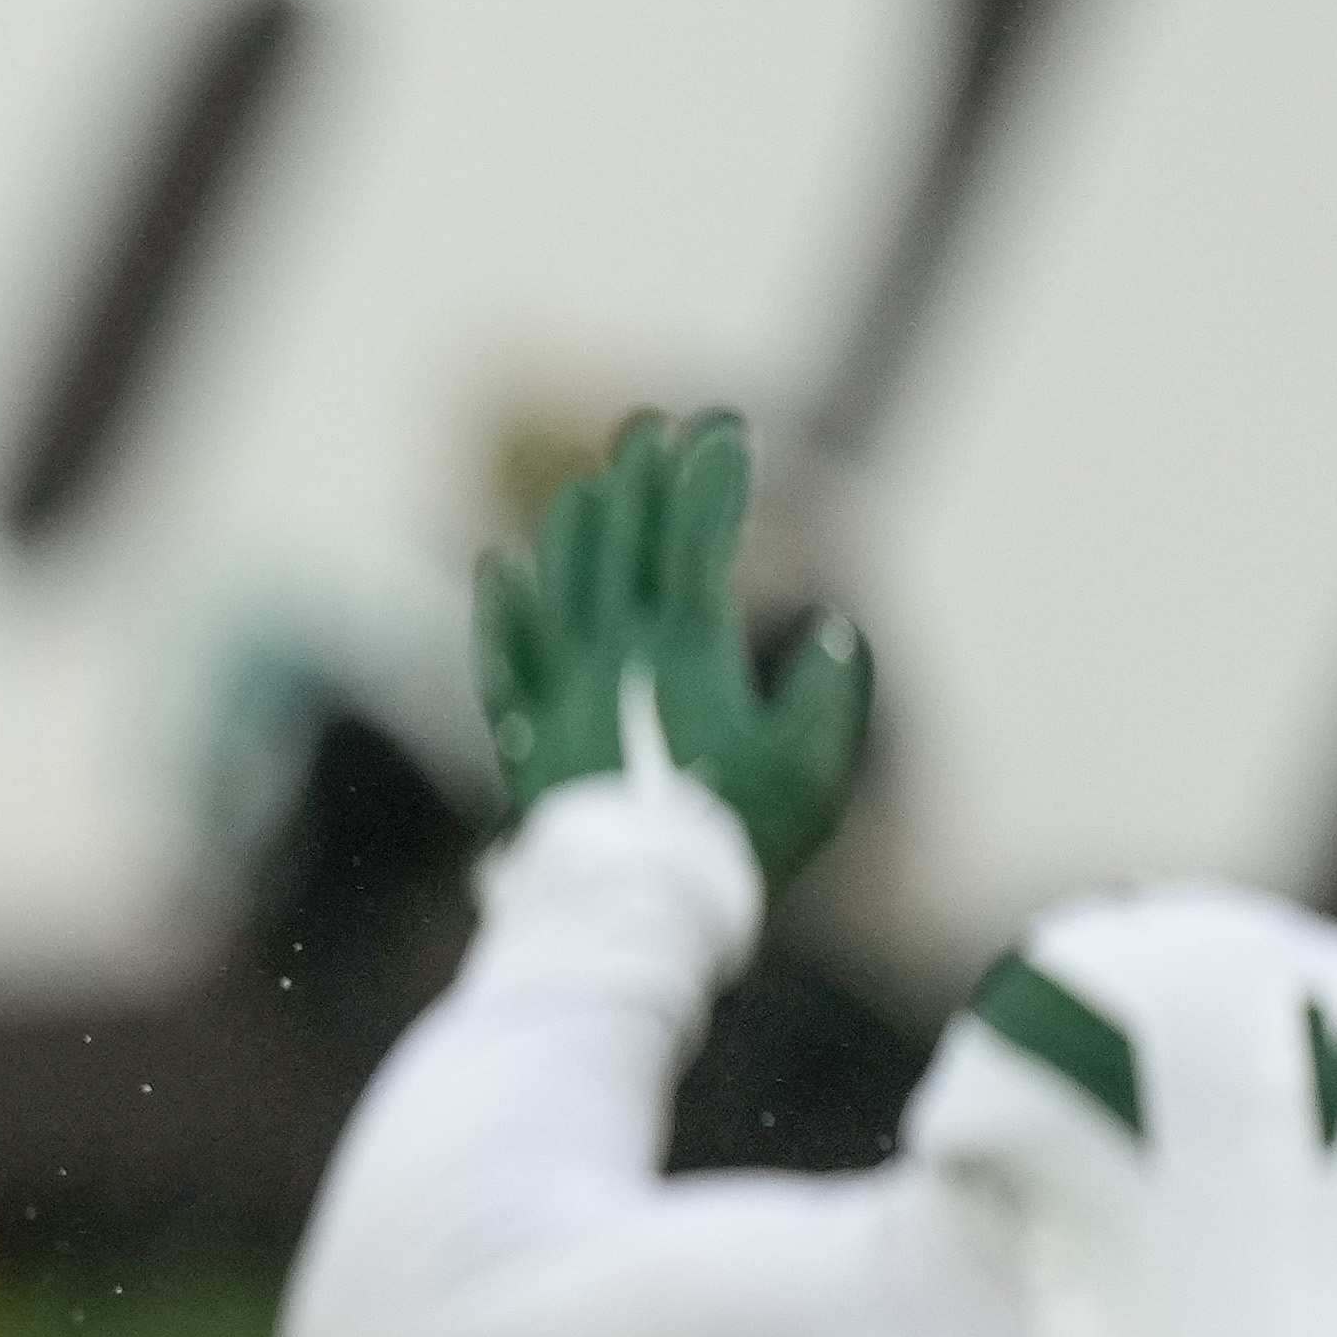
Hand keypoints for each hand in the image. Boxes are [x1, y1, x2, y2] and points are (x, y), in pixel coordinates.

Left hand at [475, 410, 869, 890]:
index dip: (713, 478)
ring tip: (593, 484)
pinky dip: (504, 606)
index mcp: (686, 648)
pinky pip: (505, 656)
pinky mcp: (526, 738)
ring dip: (578, 526)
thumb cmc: (737, 841)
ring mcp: (562, 692)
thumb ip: (832, 690)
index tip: (728, 431)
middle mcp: (614, 654)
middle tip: (651, 426)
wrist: (632, 910)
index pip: (697, 536)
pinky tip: (501, 566)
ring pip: (561, 584)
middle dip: (642, 477)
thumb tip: (836, 630)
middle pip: (624, 543)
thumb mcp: (816, 764)